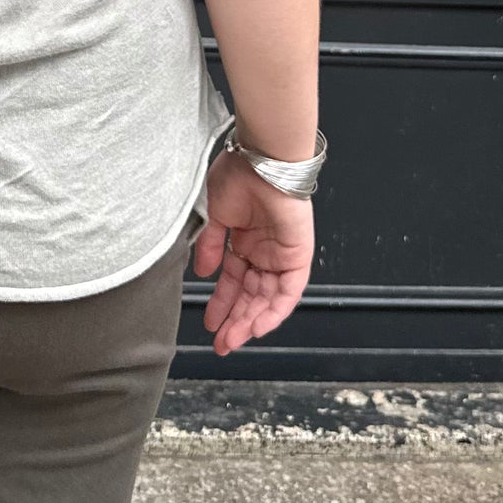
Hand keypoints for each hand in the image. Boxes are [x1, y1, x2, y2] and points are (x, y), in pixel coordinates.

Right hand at [191, 146, 313, 355]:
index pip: (234, 281)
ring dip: (250, 320)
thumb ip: (211, 246)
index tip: (210, 323)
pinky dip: (274, 311)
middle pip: (250, 295)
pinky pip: (288, 292)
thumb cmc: (239, 175)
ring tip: (232, 340)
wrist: (262, 160)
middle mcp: (264, 251)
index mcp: (244, 241)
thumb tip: (204, 273)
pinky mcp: (298, 255)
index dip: (222, 303)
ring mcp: (281, 255)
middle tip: (221, 342)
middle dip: (235, 320)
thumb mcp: (216, 215)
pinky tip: (256, 326)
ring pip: (267, 298)